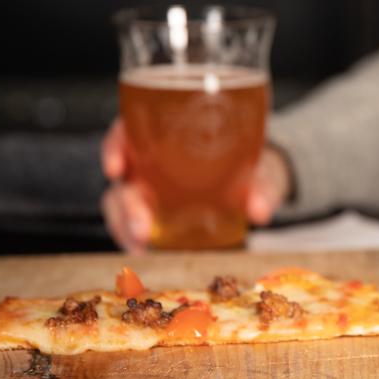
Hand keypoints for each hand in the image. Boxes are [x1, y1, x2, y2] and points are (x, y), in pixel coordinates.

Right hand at [100, 119, 291, 254]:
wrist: (259, 181)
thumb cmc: (254, 164)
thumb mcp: (262, 170)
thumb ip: (263, 187)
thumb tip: (260, 211)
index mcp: (171, 132)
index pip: (130, 129)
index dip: (116, 145)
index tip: (116, 168)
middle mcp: (153, 155)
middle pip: (124, 171)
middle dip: (125, 201)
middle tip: (142, 226)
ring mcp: (150, 183)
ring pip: (120, 199)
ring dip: (124, 223)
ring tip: (140, 244)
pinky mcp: (155, 208)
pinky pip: (132, 220)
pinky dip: (131, 236)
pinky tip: (141, 250)